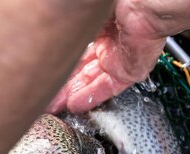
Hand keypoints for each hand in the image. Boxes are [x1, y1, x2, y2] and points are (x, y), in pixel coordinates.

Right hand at [48, 0, 189, 112]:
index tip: (46, 74)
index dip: (61, 64)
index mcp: (99, 28)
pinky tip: (74, 106)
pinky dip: (90, 98)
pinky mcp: (129, 72)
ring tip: (55, 106)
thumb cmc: (119, 4)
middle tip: (47, 96)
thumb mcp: (87, 19)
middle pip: (82, 70)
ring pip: (91, 81)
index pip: (77, 53)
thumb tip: (55, 41)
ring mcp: (119, 59)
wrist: (143, 6)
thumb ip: (72, 32)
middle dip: (63, 84)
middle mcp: (109, 44)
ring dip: (72, 94)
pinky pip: (107, 88)